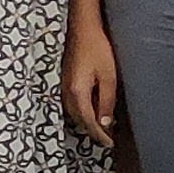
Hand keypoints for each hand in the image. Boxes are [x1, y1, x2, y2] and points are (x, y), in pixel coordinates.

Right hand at [64, 14, 119, 145]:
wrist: (82, 28)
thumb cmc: (97, 49)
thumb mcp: (108, 77)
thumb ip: (106, 101)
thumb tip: (105, 122)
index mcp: (77, 92)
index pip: (88, 121)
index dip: (99, 135)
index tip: (109, 144)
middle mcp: (67, 91)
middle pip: (78, 119)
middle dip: (92, 130)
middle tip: (107, 138)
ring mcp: (64, 85)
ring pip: (74, 112)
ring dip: (86, 121)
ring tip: (102, 126)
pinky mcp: (65, 79)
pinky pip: (72, 103)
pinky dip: (82, 111)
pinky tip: (93, 108)